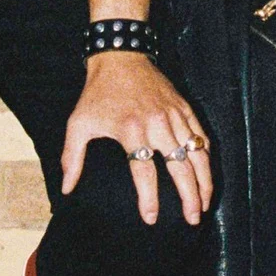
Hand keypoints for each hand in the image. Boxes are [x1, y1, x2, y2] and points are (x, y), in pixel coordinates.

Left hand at [61, 51, 213, 225]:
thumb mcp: (78, 124)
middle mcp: (157, 125)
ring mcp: (174, 116)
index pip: (144, 172)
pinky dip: (206, 156)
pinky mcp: (184, 108)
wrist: (120, 57)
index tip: (152, 219)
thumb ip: (72, 158)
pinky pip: (201, 136)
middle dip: (189, 197)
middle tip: (193, 218)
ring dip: (204, 181)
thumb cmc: (97, 93)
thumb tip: (67, 189)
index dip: (149, 199)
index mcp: (131, 131)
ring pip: (197, 154)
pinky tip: (207, 174)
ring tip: (205, 203)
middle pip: (180, 167)